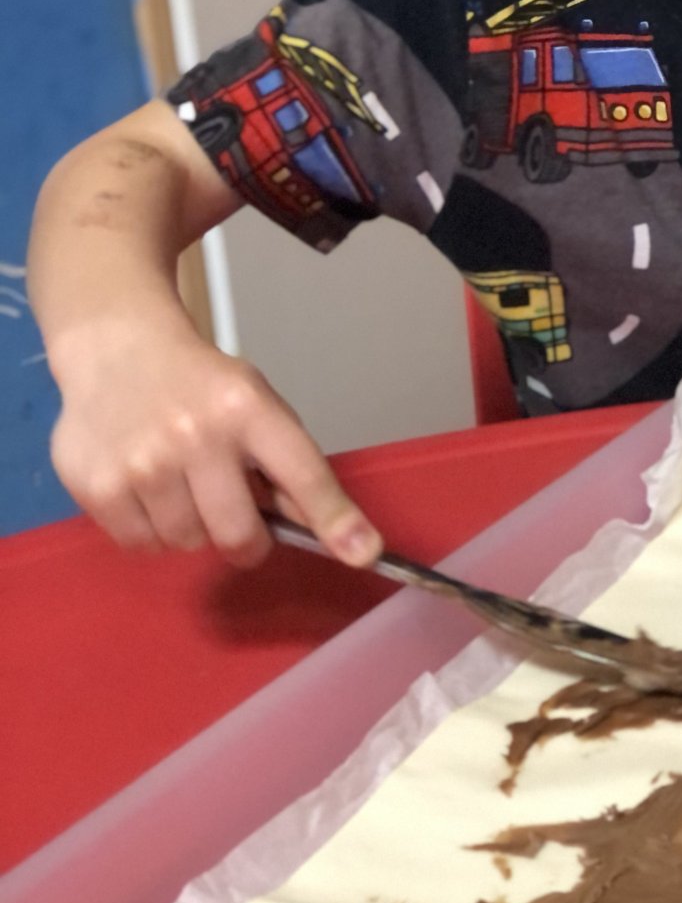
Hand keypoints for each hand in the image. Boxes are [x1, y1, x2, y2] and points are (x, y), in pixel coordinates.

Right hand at [50, 317, 381, 568]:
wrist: (118, 350)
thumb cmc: (200, 385)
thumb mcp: (253, 403)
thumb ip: (286, 463)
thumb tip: (322, 530)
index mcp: (247, 408)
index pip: (303, 473)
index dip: (335, 519)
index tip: (363, 551)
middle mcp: (196, 434)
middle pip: (239, 534)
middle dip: (247, 540)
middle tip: (239, 519)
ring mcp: (143, 462)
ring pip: (188, 544)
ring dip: (193, 528)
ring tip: (181, 483)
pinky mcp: (98, 486)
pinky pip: (142, 546)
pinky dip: (151, 530)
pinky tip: (147, 488)